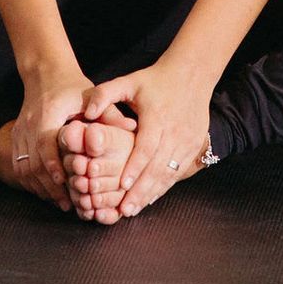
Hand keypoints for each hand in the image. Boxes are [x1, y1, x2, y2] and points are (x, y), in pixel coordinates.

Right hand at [1, 68, 98, 209]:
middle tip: (68, 204)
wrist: (45, 74)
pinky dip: (31, 182)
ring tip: (60, 202)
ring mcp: (19, 132)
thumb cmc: (73, 87)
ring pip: (23, 168)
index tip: (66, 183)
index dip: (53, 166)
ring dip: (40, 187)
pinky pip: (18, 166)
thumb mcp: (92, 96)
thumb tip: (132, 127)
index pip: (44, 144)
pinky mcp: (15, 138)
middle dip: (49, 186)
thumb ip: (109, 113)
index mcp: (47, 114)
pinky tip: (47, 191)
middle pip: (32, 162)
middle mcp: (29, 124)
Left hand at [80, 61, 214, 217]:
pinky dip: (164, 186)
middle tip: (124, 209)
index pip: (146, 148)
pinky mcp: (195, 145)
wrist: (192, 74)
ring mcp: (188, 140)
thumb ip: (104, 94)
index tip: (121, 185)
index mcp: (157, 117)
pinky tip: (150, 198)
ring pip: (169, 173)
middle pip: (157, 167)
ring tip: (134, 209)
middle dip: (141, 190)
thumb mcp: (128, 82)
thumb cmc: (155, 80)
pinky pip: (179, 170)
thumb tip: (87, 113)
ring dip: (152, 193)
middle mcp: (175, 131)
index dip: (134, 167)